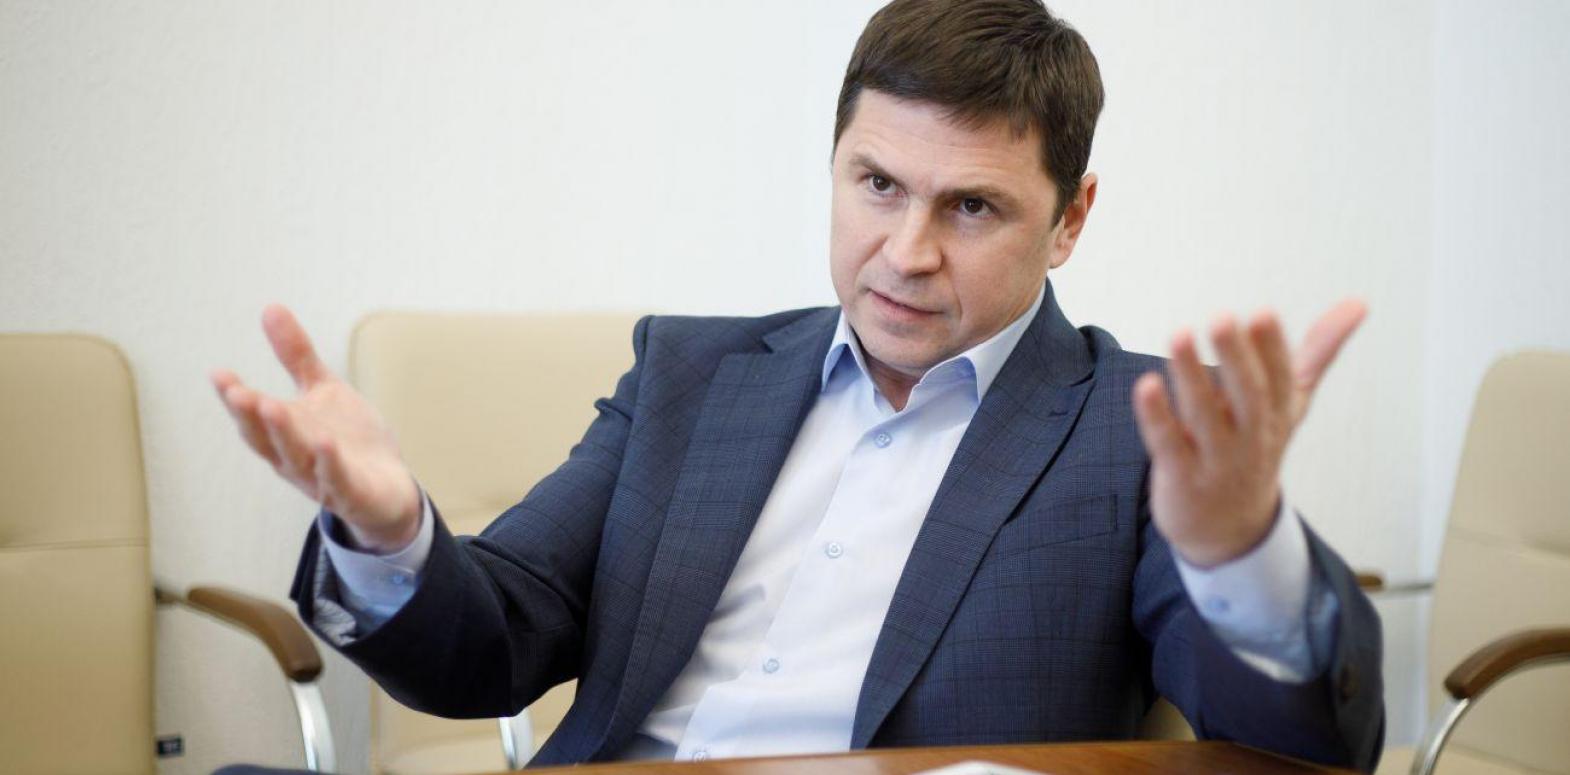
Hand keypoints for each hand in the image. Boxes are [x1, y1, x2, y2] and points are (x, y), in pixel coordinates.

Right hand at [212, 305, 421, 551]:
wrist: (389, 489)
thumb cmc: (348, 439)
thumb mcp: (323, 390)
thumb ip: (296, 355)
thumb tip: (270, 307)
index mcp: (283, 435)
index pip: (252, 418)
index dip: (234, 398)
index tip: (218, 374)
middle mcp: (295, 460)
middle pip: (267, 440)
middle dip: (251, 416)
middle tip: (237, 392)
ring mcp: (321, 480)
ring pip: (297, 458)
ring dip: (283, 434)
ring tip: (272, 406)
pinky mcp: (352, 494)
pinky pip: (338, 480)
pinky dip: (330, 464)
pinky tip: (326, 443)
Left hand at [1131, 299, 1365, 567]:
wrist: (1228, 530)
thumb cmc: (1256, 447)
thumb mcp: (1291, 403)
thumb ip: (1318, 352)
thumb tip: (1359, 303)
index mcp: (1279, 415)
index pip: (1282, 380)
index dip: (1273, 349)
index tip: (1263, 312)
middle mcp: (1251, 438)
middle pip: (1249, 398)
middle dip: (1238, 358)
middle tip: (1223, 318)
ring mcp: (1216, 459)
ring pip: (1204, 416)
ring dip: (1191, 375)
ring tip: (1180, 334)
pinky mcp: (1180, 475)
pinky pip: (1168, 443)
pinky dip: (1157, 416)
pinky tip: (1146, 385)